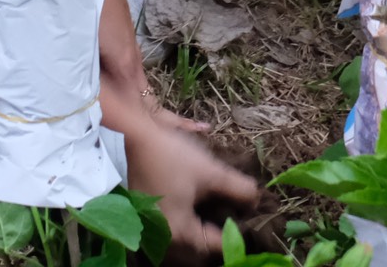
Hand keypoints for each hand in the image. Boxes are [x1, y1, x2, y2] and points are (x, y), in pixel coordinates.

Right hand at [121, 110, 257, 255]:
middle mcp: (165, 239)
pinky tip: (194, 208)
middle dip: (220, 233)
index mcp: (181, 233)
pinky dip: (187, 224)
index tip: (249, 217)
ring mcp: (153, 230)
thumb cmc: (171, 156)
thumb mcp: (211, 171)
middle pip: (201, 248)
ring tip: (216, 212)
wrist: (130, 138)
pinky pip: (173, 231)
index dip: (239, 231)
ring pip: (186, 241)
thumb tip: (256, 202)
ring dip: (202, 231)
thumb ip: (240, 190)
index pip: (220, 244)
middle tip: (235, 215)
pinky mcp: (147, 219)